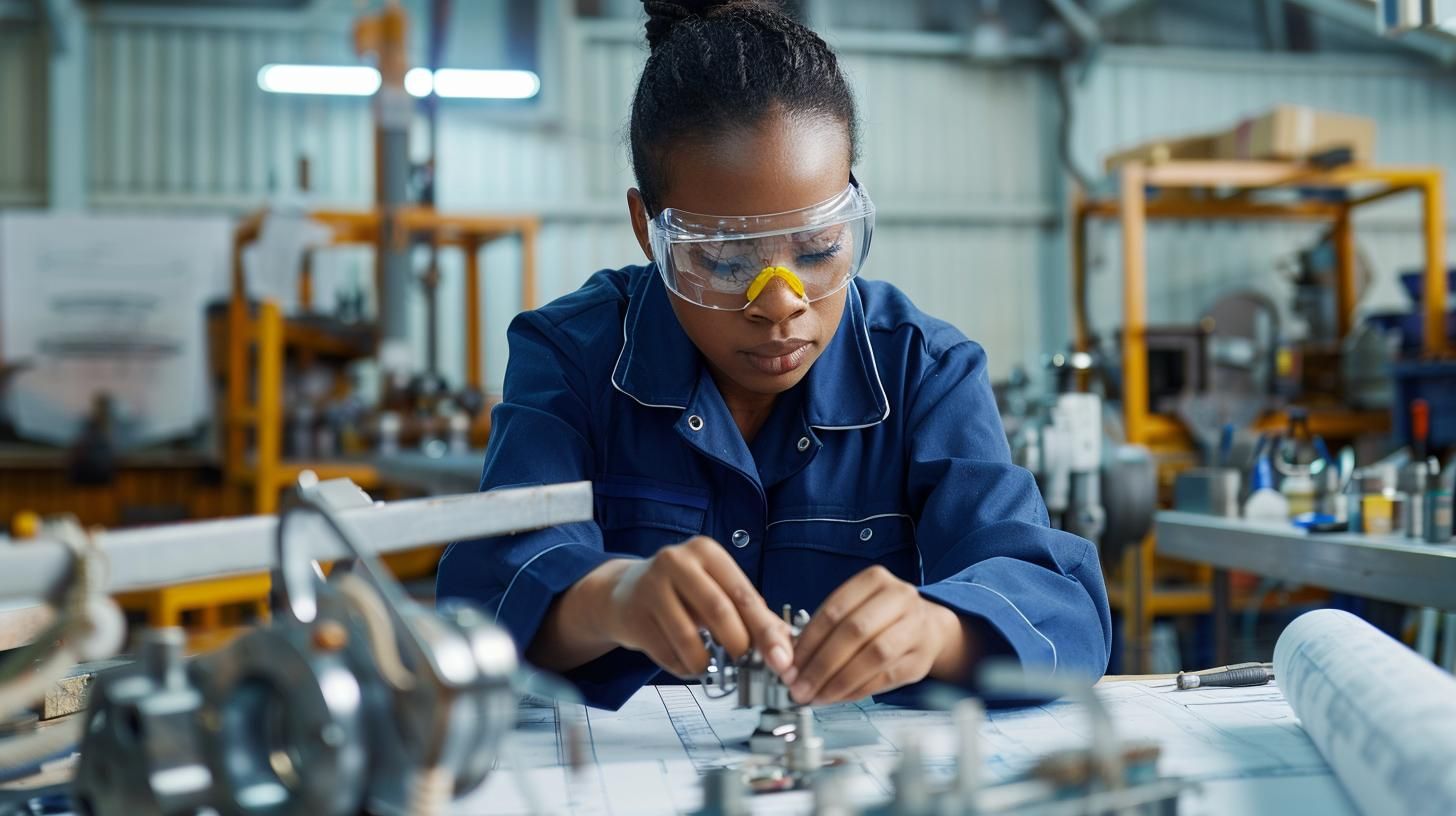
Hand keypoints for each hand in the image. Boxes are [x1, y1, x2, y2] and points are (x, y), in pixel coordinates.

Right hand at [601, 536, 793, 678]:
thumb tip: (784, 648)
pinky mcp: (633, 616)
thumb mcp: (717, 591)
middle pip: (718, 610)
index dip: (765, 630)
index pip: (743, 594)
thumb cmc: (681, 592)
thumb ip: (751, 615)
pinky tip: (685, 660)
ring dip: (706, 661)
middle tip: (746, 663)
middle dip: (739, 645)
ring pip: (689, 638)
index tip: (781, 659)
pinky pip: (667, 653)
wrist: (624, 593)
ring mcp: (650, 587)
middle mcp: (676, 561)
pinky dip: (683, 666)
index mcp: (706, 551)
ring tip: (711, 665)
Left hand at [787, 566, 972, 704]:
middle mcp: (900, 598)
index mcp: (875, 580)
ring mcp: (915, 627)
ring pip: (873, 656)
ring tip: (818, 695)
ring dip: (839, 681)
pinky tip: (839, 696)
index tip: (790, 665)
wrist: (928, 628)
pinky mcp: (920, 658)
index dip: (808, 642)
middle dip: (821, 665)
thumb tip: (791, 662)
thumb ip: (824, 631)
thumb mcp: (854, 609)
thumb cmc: (882, 619)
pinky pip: (885, 678)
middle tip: (800, 685)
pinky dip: (857, 690)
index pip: (834, 611)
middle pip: (854, 632)